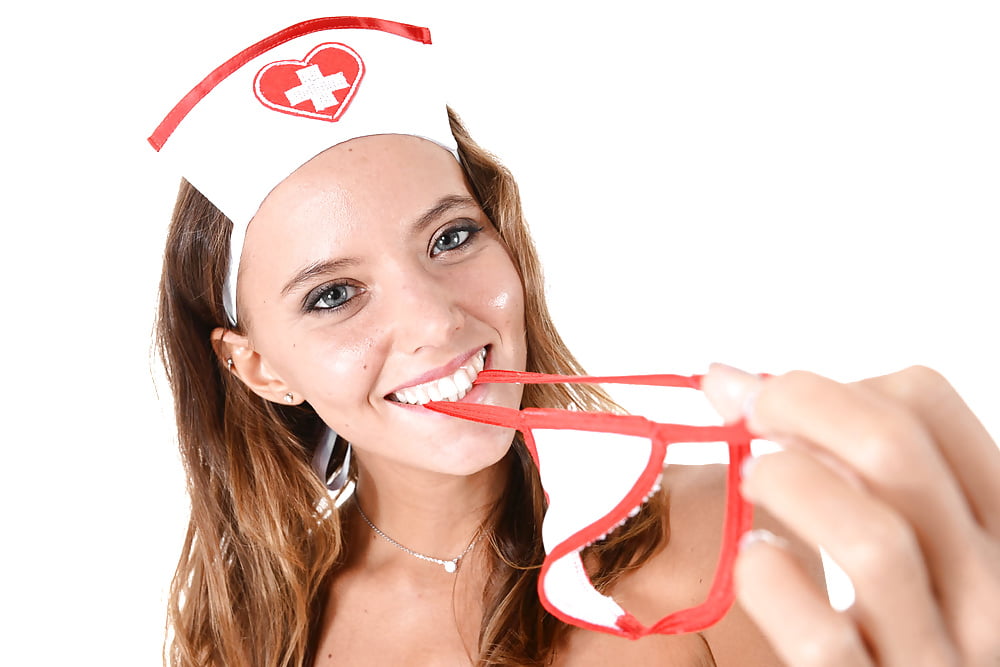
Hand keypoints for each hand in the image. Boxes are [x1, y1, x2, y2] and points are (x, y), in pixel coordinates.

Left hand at [702, 364, 999, 666]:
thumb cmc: (895, 617)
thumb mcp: (912, 537)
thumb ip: (851, 464)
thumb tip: (731, 382)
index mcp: (997, 527)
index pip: (927, 403)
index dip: (834, 384)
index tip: (770, 400)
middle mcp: (987, 590)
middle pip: (896, 450)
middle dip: (797, 407)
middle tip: (742, 415)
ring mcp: (936, 655)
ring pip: (873, 540)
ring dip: (789, 485)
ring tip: (751, 479)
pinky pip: (823, 640)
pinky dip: (773, 582)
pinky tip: (758, 559)